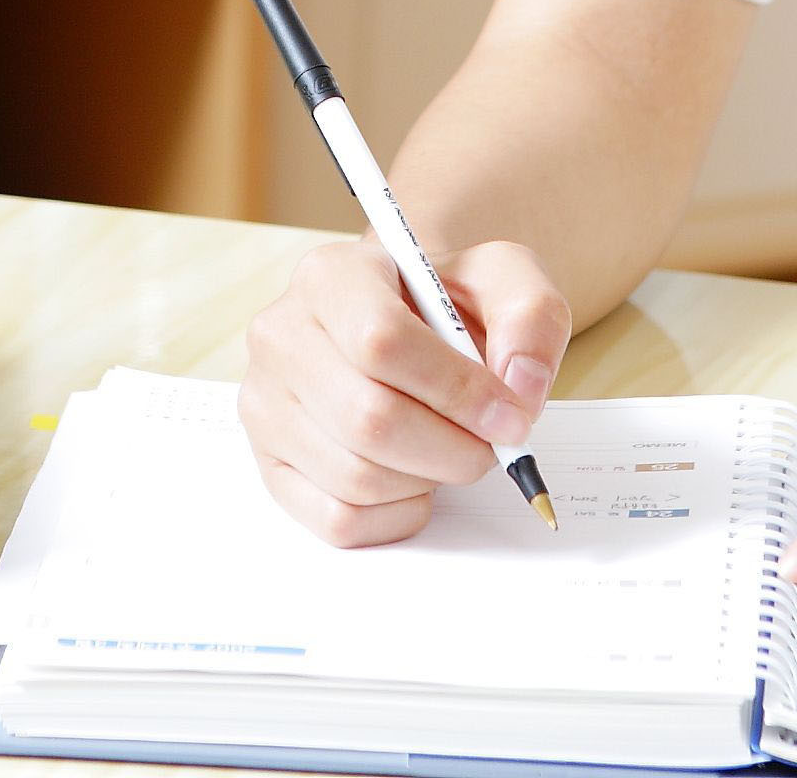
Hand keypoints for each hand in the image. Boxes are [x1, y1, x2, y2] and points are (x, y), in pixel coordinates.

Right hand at [238, 234, 570, 545]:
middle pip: (369, 419)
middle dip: (451, 447)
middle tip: (489, 445)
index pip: (382, 343)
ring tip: (447, 449)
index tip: (509, 415)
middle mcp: (281, 336)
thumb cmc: (446, 306)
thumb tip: (520, 387)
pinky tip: (414, 478)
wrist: (402, 328)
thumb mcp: (502, 280)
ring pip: (355, 477)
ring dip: (427, 480)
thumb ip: (530, 316)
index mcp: (330, 276)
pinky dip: (396, 514)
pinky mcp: (269, 464)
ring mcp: (266, 405)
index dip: (457, 391)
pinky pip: (338, 520)